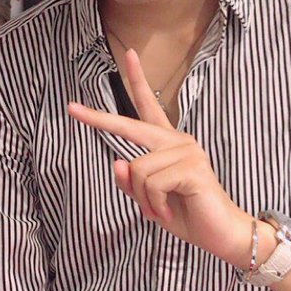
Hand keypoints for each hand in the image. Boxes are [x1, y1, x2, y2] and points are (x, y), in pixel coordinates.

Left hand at [68, 48, 252, 266]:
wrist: (220, 235)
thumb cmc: (186, 215)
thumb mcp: (150, 200)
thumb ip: (132, 183)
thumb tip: (118, 164)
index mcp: (168, 144)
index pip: (150, 106)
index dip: (138, 80)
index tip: (127, 54)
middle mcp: (179, 141)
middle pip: (131, 126)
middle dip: (99, 119)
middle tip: (70, 108)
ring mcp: (187, 151)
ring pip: (137, 170)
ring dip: (143, 199)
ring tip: (160, 211)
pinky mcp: (192, 168)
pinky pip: (151, 184)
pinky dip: (153, 205)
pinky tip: (168, 213)